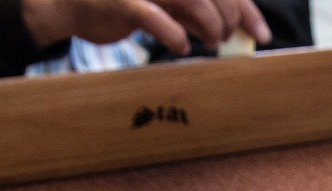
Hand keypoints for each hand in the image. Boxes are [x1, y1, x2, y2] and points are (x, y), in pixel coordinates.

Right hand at [21, 0, 269, 55]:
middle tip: (225, 39)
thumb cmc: (124, 3)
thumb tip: (236, 27)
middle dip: (229, 18)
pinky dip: (175, 35)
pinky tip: (180, 46)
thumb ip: (197, 9)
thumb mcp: (167, 3)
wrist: (70, 2)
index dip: (247, 10)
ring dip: (210, 25)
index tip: (261, 35)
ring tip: (209, 41)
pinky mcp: (123, 1)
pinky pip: (157, 18)